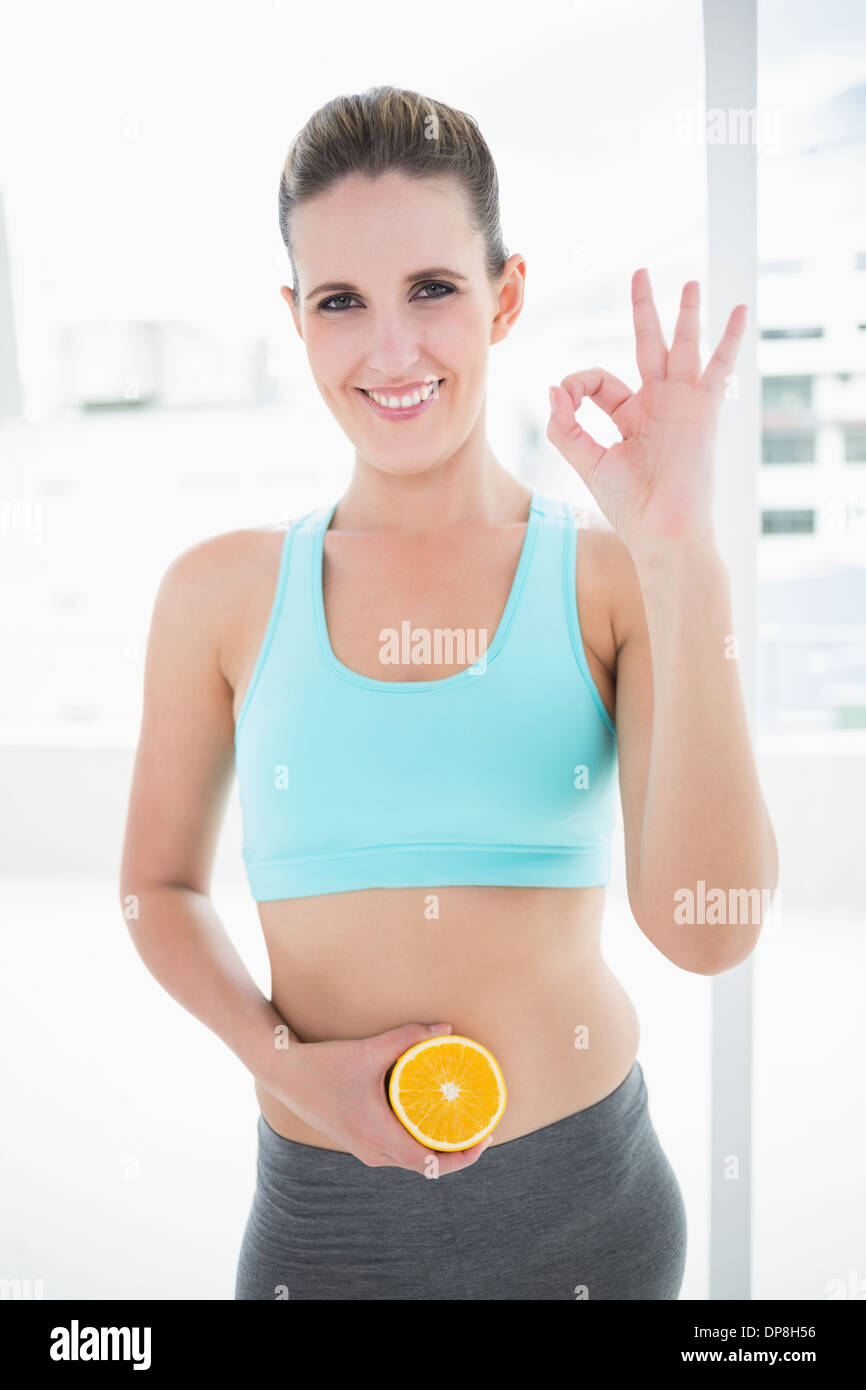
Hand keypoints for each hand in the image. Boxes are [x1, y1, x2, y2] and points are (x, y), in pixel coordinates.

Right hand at [264, 1021, 493, 1176]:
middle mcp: (372, 1151)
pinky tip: (426, 1119)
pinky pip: (396, 1151)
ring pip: (410, 1159)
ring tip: (459, 1123)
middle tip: (478, 1126)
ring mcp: (363, 1149)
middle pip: (426, 1165)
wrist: (283, 1073)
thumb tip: (446, 1029)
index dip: (464, 1157)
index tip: (484, 1137)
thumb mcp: (369, 1049)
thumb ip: (408, 1036)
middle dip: (456, 1151)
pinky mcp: (357, 1140)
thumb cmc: (324, 1065)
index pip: (432, 1164)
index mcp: (379, 1137)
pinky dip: (417, 1141)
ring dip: (436, 1147)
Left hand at [546, 267, 746, 553]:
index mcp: (627, 416)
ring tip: (691, 282)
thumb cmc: (629, 505)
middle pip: (646, 344)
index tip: (567, 401)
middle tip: (640, 272)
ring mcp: (681, 403)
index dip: (577, 383)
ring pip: (682, 346)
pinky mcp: (703, 409)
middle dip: (643, 309)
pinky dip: (728, 338)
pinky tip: (737, 310)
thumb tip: (553, 388)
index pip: (599, 381)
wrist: (663, 531)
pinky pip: (719, 366)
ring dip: (685, 313)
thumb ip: (565, 426)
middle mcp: (655, 404)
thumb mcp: (587, 462)